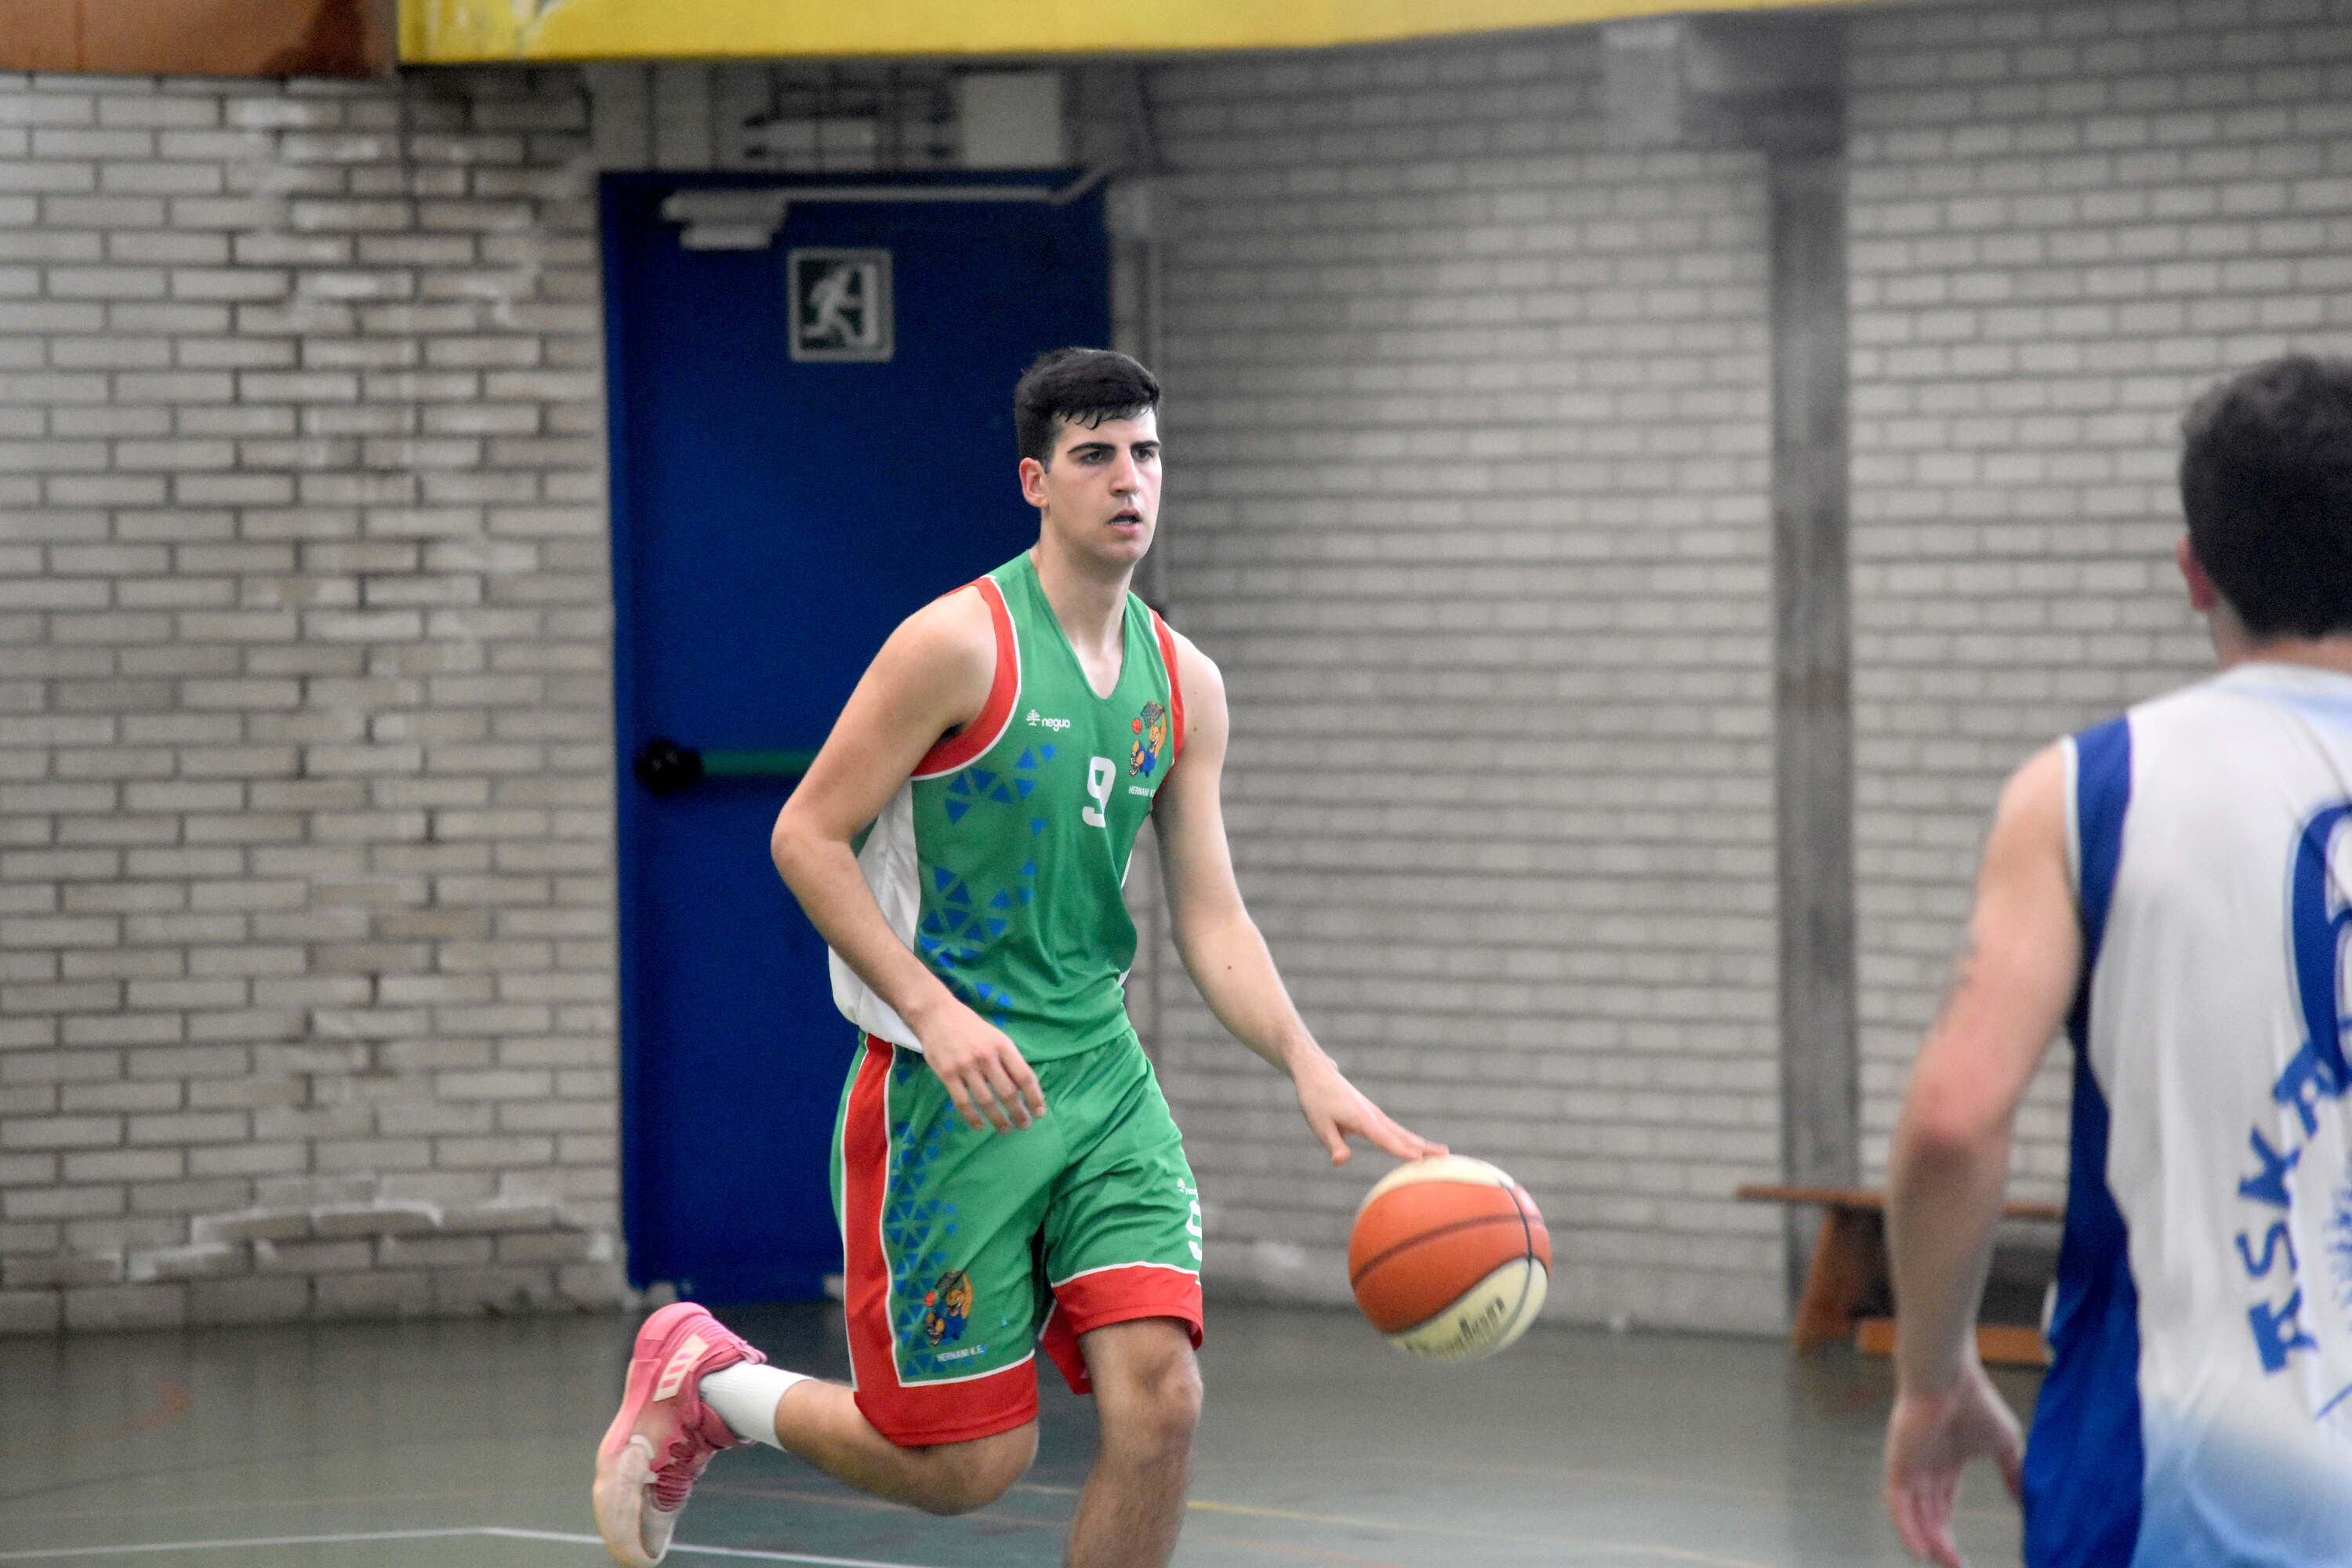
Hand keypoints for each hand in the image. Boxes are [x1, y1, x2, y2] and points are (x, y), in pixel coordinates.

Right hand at [914, 1002, 1045, 1132]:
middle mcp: (987, 1057)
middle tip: (1024, 1125)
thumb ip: (1008, 1059)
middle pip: (1008, 1092)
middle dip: (1019, 1113)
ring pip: (986, 1101)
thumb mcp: (996, 1036)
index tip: (1039, 1112)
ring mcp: (966, 1067)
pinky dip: (972, 1118)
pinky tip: (980, 1126)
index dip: (1034, 1097)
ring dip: (998, 1119)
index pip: (1024, 1076)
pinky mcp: (948, 1075)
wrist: (937, 1015)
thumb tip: (1023, 1087)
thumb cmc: (971, 1027)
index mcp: (1003, 1046)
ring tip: (1005, 1130)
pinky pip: (962, 1102)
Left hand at [1292, 1054, 1445, 1164]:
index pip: (1384, 1139)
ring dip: (1421, 1143)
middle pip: (1402, 1135)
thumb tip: (1341, 1162)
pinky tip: (1417, 1147)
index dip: (1400, 1151)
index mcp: (1361, 1119)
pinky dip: (1409, 1139)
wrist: (1317, 1072)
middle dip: (1424, 1147)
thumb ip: (1334, 1145)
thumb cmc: (1316, 1099)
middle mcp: (1373, 1116)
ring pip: (1402, 1132)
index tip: (1418, 1160)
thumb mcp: (1319, 1125)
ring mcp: (1375, 1114)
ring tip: (1442, 1153)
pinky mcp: (1372, 1114)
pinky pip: (1394, 1130)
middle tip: (1446, 1158)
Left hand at [1883, 1362, 2023, 1567]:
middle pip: (1928, 1517)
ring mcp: (1910, 1467)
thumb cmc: (1977, 1402)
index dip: (1950, 1535)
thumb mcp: (2006, 1445)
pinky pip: (1897, 1504)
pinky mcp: (1899, 1464)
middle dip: (1941, 1546)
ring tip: (1943, 1563)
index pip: (1944, 1508)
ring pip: (1913, 1516)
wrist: (1951, 1377)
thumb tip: (2029, 1502)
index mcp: (1945, 1464)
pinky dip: (1906, 1528)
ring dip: (1927, 1542)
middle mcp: (1924, 1469)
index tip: (1964, 1562)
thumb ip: (2015, 1474)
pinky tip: (1920, 1551)